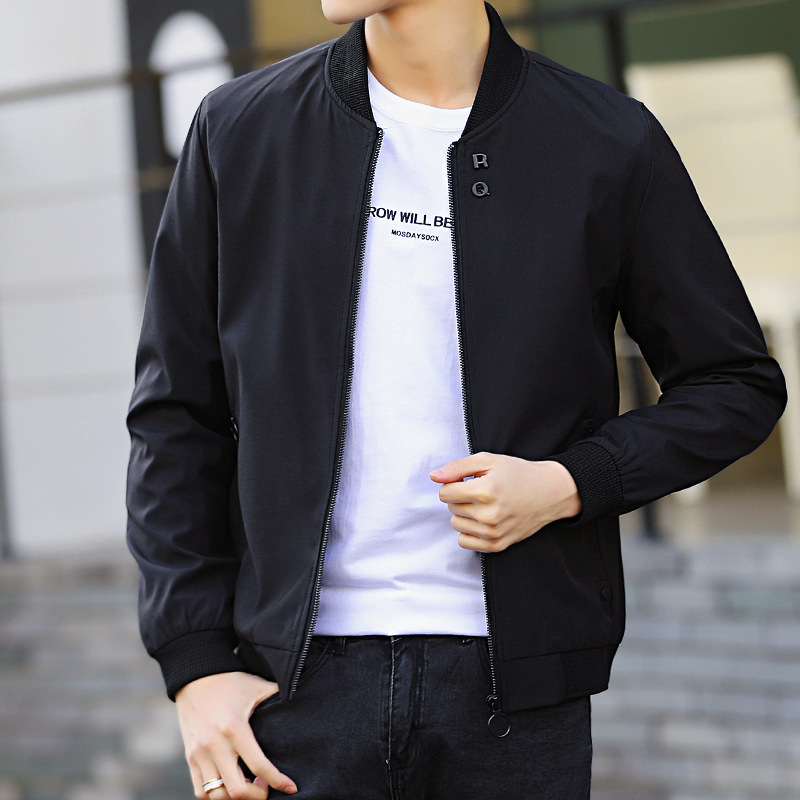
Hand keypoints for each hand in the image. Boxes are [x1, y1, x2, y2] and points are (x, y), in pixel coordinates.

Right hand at [176, 671, 296, 798]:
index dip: (278, 780)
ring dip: (236, 797)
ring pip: (216, 795)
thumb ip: (279, 696)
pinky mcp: (190, 758)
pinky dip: (217, 795)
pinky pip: (200, 790)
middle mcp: (214, 744)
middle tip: (266, 786)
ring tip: (249, 784)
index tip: (291, 787)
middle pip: (235, 790)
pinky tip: (231, 783)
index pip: (258, 764)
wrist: (195, 677)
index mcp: (234, 727)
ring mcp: (199, 754)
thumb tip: (302, 701)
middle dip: (257, 796)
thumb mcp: (257, 686)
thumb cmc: (230, 682)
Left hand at [430, 453, 581, 552]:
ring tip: (485, 504)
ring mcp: (493, 533)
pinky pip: (464, 541)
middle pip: (450, 508)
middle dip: (461, 497)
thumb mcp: (488, 460)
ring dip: (465, 514)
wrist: (549, 492)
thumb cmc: (518, 474)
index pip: (444, 493)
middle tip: (481, 491)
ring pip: (456, 524)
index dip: (453, 484)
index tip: (467, 480)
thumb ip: (458, 467)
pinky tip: (483, 519)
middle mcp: (488, 515)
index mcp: (485, 491)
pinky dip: (469, 530)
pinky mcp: (497, 545)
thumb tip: (434, 476)